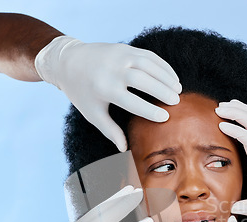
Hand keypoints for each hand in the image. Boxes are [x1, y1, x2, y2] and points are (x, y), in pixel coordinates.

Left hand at [35, 36, 181, 151]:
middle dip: (162, 90)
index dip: (149, 110)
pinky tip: (173, 77)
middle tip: (176, 102)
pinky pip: (149, 55)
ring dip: (166, 77)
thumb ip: (110, 130)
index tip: (164, 118)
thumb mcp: (92, 113)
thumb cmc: (82, 93)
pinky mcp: (124, 47)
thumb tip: (123, 149)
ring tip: (178, 90)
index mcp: (104, 88)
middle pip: (143, 80)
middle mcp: (112, 70)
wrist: (68, 61)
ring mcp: (119, 55)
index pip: (131, 101)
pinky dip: (163, 66)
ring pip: (149, 65)